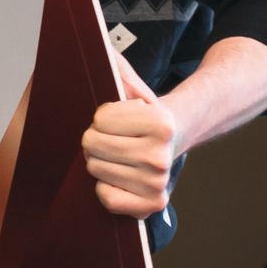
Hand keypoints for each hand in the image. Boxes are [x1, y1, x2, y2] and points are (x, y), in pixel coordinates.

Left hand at [81, 56, 179, 218]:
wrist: (174, 134)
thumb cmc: (144, 110)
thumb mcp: (130, 81)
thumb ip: (114, 70)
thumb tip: (100, 62)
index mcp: (160, 123)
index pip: (100, 119)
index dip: (101, 116)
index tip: (116, 116)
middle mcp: (161, 156)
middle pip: (93, 145)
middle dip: (95, 137)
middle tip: (113, 136)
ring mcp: (157, 183)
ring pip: (95, 169)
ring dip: (100, 160)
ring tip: (117, 153)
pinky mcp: (152, 205)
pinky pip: (107, 197)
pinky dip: (104, 187)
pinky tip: (117, 176)